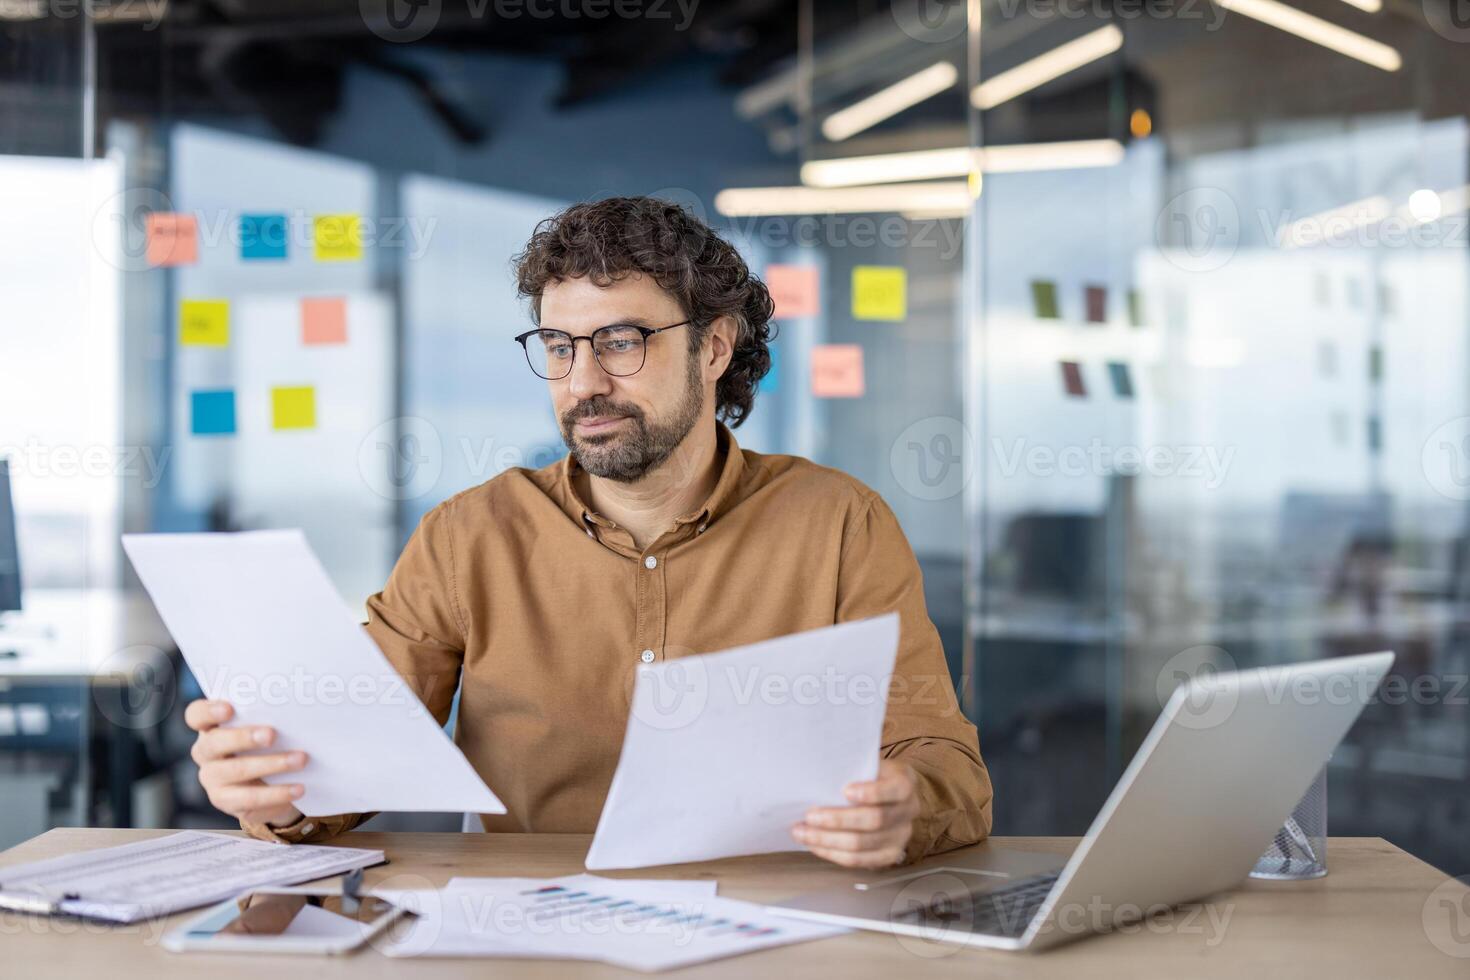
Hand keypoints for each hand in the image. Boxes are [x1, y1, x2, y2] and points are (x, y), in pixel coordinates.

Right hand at [184, 699, 306, 827]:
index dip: (208, 711)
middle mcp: (205, 753)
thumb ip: (268, 717)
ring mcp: (212, 779)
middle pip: (214, 743)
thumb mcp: (263, 726)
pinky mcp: (226, 802)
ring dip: (272, 764)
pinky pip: (251, 799)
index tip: (229, 708)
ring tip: (301, 759)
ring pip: (236, 771)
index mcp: (210, 727)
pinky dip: (278, 793)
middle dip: (244, 737)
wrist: (268, 782)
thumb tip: (297, 710)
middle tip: (272, 734)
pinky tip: (298, 788)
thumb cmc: (264, 743)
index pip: (196, 715)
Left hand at [791, 760, 920, 868]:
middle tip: (810, 815)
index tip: (845, 791)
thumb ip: (851, 770)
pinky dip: (832, 853)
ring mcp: (901, 836)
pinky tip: (814, 844)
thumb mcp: (867, 764)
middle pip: (875, 820)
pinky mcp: (888, 855)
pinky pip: (858, 860)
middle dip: (838, 820)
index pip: (896, 789)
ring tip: (802, 832)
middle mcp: (909, 810)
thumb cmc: (869, 777)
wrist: (887, 797)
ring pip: (862, 844)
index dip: (872, 793)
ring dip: (827, 840)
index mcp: (906, 782)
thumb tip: (817, 777)